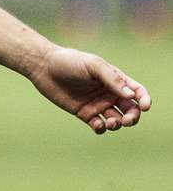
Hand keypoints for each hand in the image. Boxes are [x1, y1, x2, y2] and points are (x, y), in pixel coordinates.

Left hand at [29, 44, 150, 133]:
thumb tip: (132, 96)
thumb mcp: (92, 65)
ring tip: (110, 122)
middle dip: (132, 117)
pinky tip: (97, 124)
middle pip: (130, 109)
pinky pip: (98, 126)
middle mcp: (108, 93)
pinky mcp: (84, 113)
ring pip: (116, 120)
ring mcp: (97, 104)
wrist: (44, 67)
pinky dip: (102, 128)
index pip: (136, 91)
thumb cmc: (69, 61)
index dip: (144, 99)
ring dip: (117, 124)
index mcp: (114, 79)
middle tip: (126, 120)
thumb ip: (112, 79)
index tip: (145, 106)